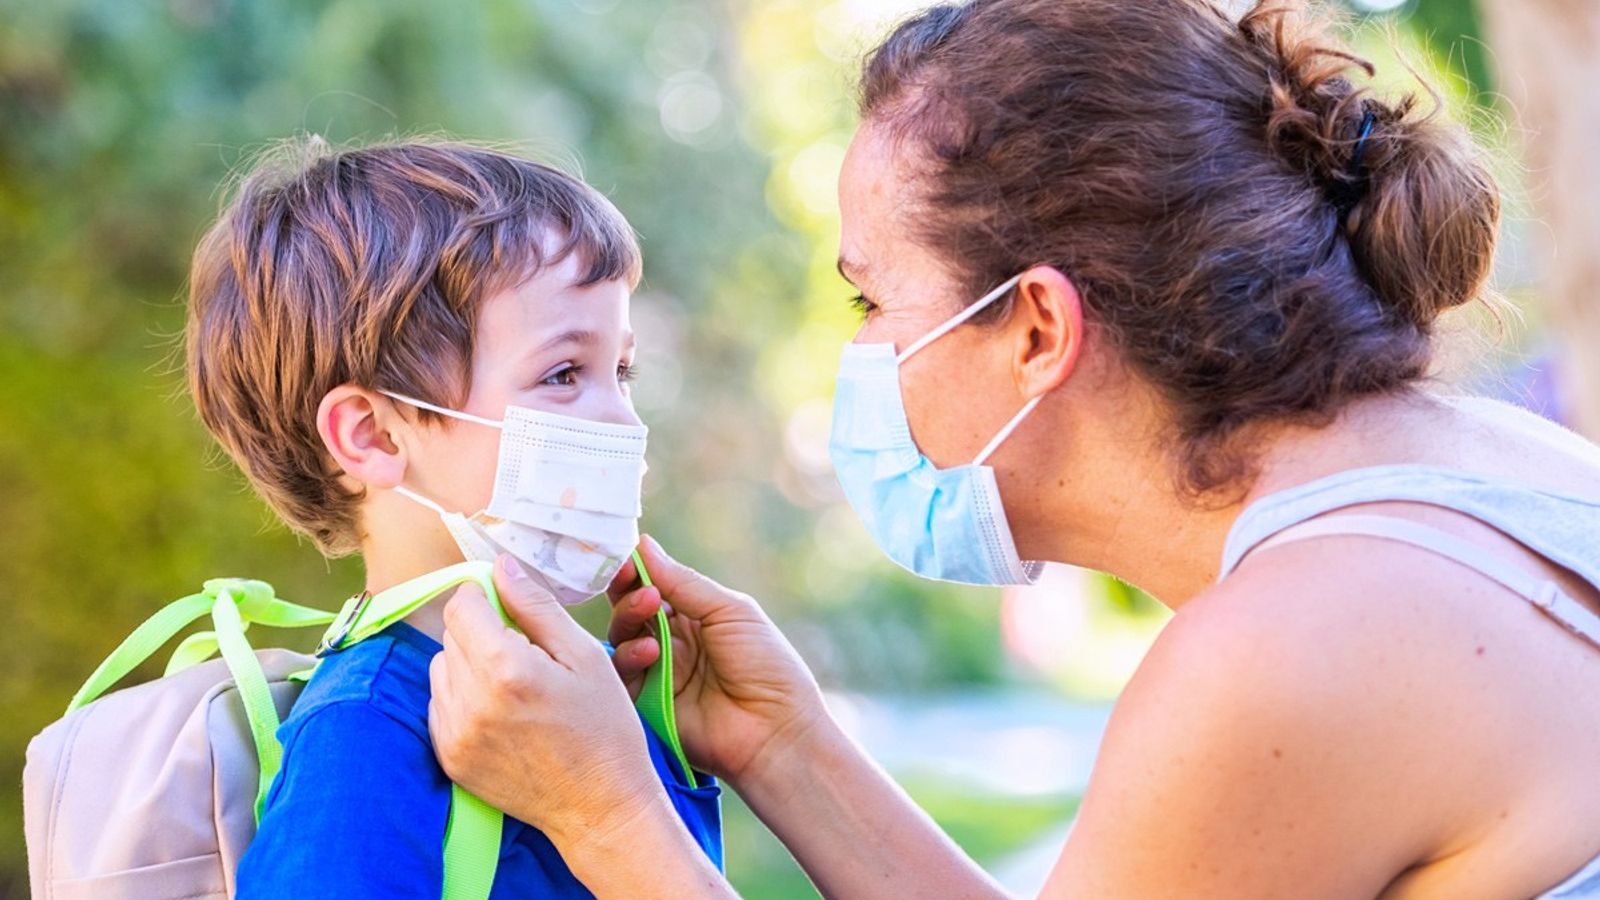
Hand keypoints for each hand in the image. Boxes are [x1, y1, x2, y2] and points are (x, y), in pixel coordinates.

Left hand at [427, 554, 663, 853]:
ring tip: (514, 687)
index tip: (512, 611)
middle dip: (482, 633)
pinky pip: (439, 705)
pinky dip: (463, 699)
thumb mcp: (584, 657)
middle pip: (451, 636)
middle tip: (526, 655)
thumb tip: (502, 566)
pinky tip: (502, 713)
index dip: (486, 598)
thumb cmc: (604, 728)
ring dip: (469, 666)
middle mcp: (470, 701)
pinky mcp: (448, 758)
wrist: (599, 806)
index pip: (462, 606)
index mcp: (506, 669)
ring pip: (440, 669)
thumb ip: (537, 607)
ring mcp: (454, 734)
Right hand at [606, 535, 827, 789]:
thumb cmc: (767, 666)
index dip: (637, 571)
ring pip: (621, 639)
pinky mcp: (645, 705)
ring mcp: (657, 673)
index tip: (626, 557)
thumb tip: (643, 544)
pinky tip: (650, 653)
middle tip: (640, 586)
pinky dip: (629, 658)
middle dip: (628, 592)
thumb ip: (684, 583)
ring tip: (649, 611)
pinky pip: (621, 677)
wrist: (776, 731)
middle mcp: (672, 642)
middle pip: (631, 610)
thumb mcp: (730, 612)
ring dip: (628, 619)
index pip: (654, 585)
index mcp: (695, 616)